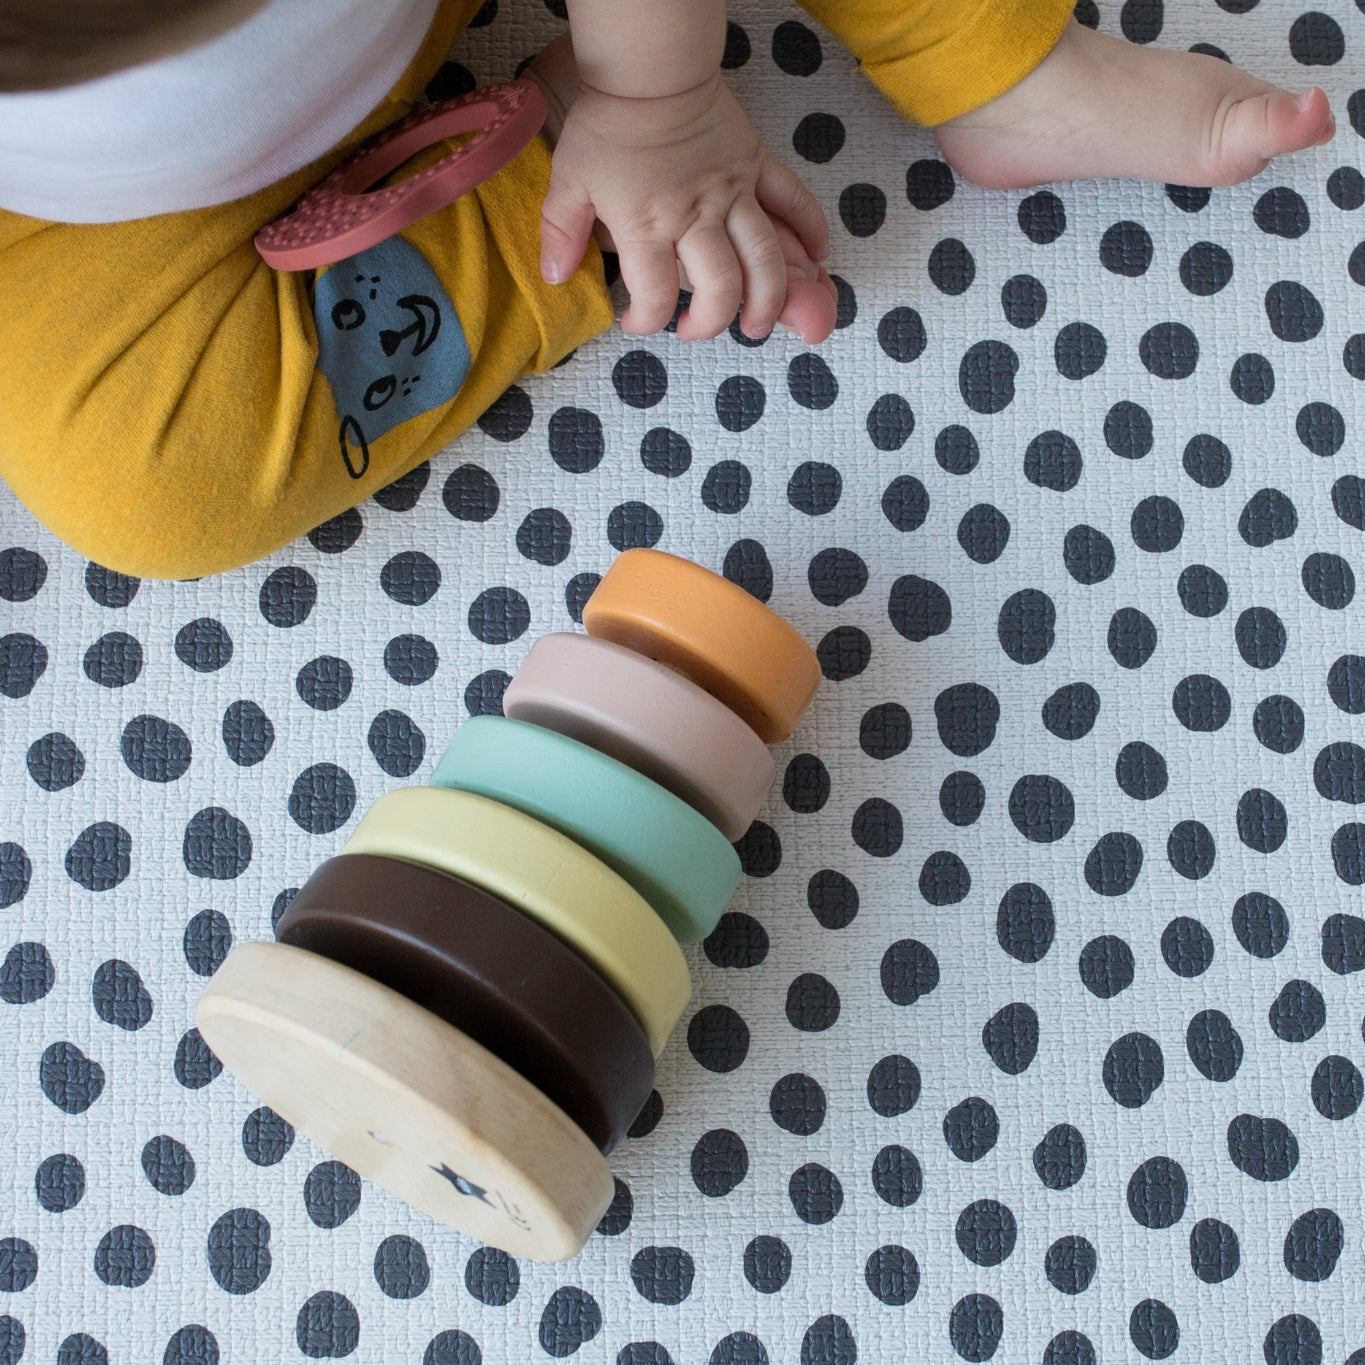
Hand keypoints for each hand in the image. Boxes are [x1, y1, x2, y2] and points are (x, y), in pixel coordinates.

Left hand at [539, 72, 831, 341]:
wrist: (649, 71)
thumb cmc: (606, 126)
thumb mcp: (568, 181)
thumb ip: (561, 233)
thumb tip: (556, 278)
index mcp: (648, 227)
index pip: (655, 296)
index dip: (646, 321)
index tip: (636, 321)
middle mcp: (696, 218)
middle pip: (722, 287)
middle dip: (714, 322)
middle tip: (699, 329)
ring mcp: (732, 193)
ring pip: (765, 258)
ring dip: (768, 299)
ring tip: (759, 323)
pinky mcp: (754, 167)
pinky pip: (792, 201)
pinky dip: (810, 231)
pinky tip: (816, 260)